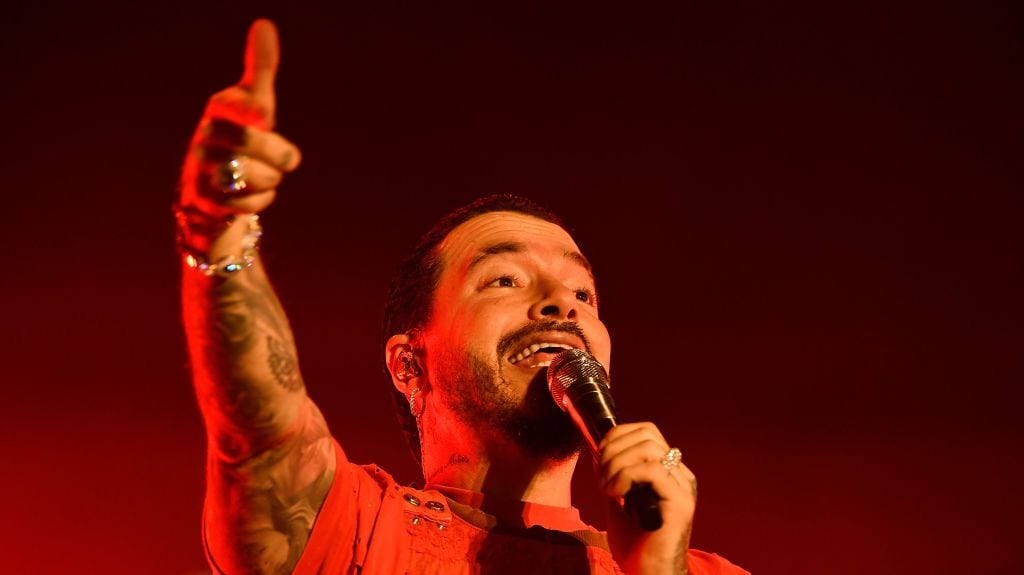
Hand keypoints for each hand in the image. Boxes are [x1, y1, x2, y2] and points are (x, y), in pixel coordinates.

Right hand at [179, 19, 301, 228]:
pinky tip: (253, 196)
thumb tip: (264, 24)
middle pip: (247, 141)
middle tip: (286, 159)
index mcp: (218, 110)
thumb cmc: (240, 139)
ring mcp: (198, 169)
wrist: (213, 188)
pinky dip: (258, 202)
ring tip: (266, 178)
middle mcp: (202, 137)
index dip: (251, 108)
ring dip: (269, 180)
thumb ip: (261, 68)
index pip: (234, 103)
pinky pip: (242, 204)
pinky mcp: (202, 201)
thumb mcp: (254, 104)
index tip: (263, 114)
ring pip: (246, 175)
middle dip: (277, 153)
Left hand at [600, 422, 696, 574]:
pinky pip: (651, 470)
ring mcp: (683, 487)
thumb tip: (600, 452)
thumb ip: (616, 476)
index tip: (599, 457)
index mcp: (669, 473)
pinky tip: (616, 494)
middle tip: (601, 477)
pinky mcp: (680, 502)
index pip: (647, 431)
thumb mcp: (619, 502)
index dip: (618, 435)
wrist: (648, 574)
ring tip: (606, 488)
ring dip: (617, 463)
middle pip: (647, 434)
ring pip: (649, 448)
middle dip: (614, 449)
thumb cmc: (635, 546)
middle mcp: (680, 476)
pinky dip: (626, 476)